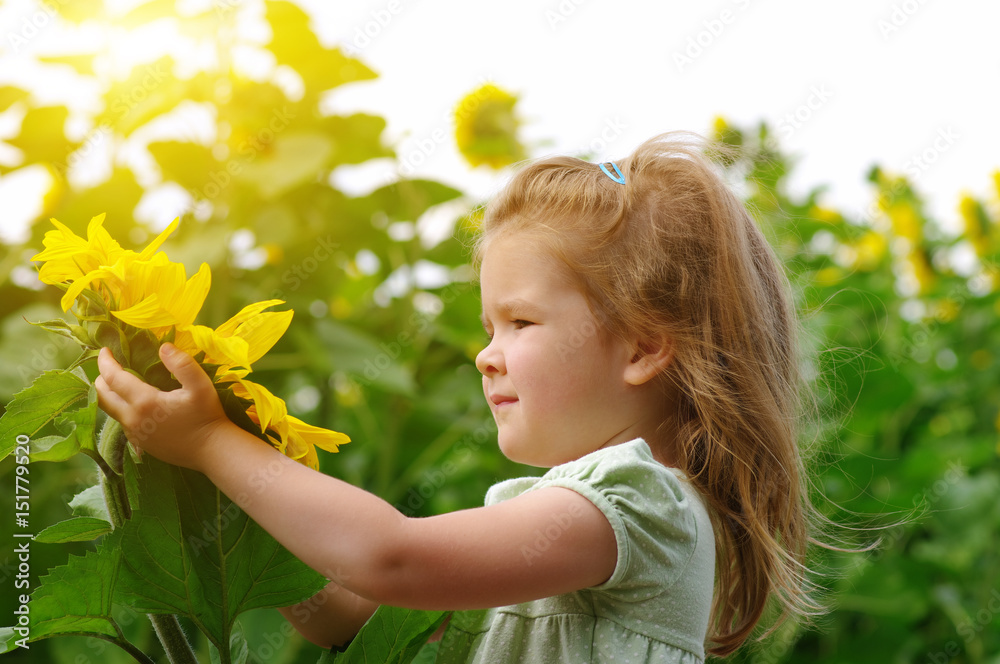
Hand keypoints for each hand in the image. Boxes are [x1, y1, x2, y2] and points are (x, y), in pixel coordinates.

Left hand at [95, 343, 231, 472]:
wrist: (212, 450)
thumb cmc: (207, 416)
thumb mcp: (201, 385)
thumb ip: (182, 364)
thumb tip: (164, 347)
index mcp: (144, 402)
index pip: (113, 379)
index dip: (106, 362)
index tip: (105, 350)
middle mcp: (133, 420)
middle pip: (102, 397)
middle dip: (102, 379)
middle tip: (111, 366)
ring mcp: (135, 434)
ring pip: (112, 411)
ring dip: (113, 395)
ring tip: (123, 383)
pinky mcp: (140, 444)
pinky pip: (124, 422)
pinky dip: (124, 409)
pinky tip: (139, 405)